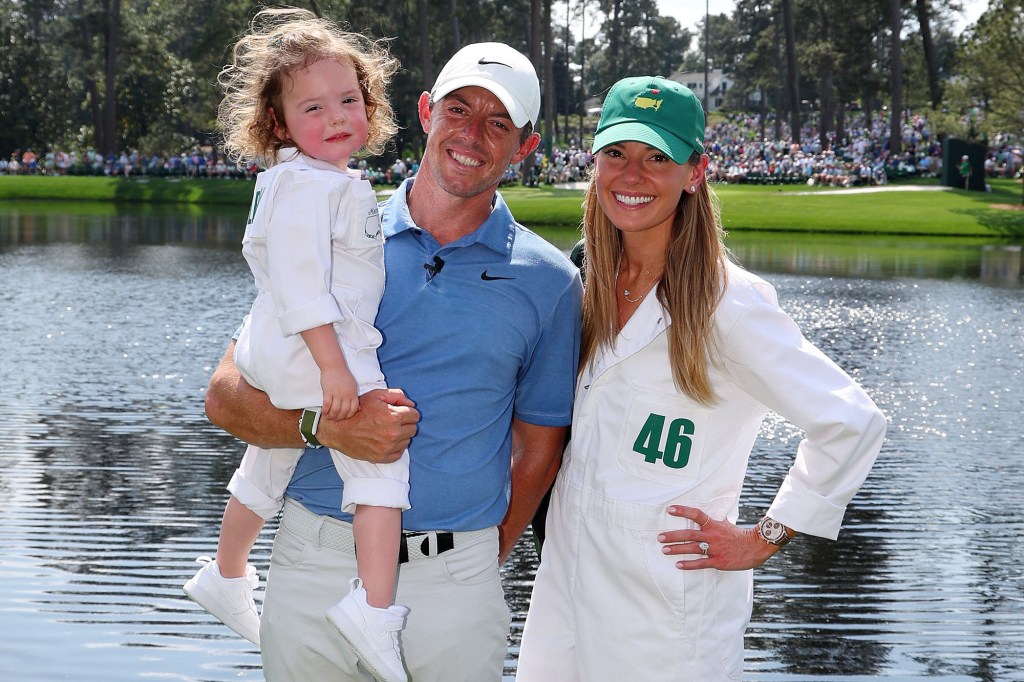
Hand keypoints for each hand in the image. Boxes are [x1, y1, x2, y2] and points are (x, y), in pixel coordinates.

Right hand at [316, 388, 417, 463]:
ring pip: (407, 441)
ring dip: (401, 435)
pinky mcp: (383, 457)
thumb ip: (397, 396)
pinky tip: (385, 440)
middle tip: (393, 421)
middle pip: (413, 429)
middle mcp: (393, 433)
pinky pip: (399, 453)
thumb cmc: (358, 410)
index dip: (408, 412)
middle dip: (406, 423)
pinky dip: (395, 447)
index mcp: (394, 416)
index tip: (400, 412)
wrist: (339, 429)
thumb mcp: (377, 395)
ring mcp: (388, 447)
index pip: (415, 415)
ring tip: (387, 430)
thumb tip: (412, 404)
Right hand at [320, 367, 358, 419]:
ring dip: (331, 416)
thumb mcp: (352, 386)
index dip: (348, 416)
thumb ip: (354, 397)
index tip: (343, 417)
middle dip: (338, 418)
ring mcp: (337, 393)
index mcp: (353, 393)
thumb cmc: (343, 375)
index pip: (353, 409)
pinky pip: (327, 405)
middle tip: (334, 419)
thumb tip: (358, 408)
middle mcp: (346, 394)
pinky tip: (324, 412)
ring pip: (335, 410)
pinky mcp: (328, 391)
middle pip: (344, 412)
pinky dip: (325, 410)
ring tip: (328, 417)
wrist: (334, 365)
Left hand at [657, 505, 781, 571]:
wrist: (755, 547)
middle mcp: (712, 536)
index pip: (697, 514)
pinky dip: (689, 564)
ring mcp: (715, 549)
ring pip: (692, 549)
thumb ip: (714, 519)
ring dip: (677, 549)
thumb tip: (706, 510)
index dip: (683, 511)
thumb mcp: (725, 523)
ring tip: (664, 550)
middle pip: (689, 534)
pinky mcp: (718, 561)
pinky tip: (678, 565)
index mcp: (714, 525)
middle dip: (673, 536)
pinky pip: (701, 563)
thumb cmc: (738, 535)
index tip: (670, 509)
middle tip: (660, 537)